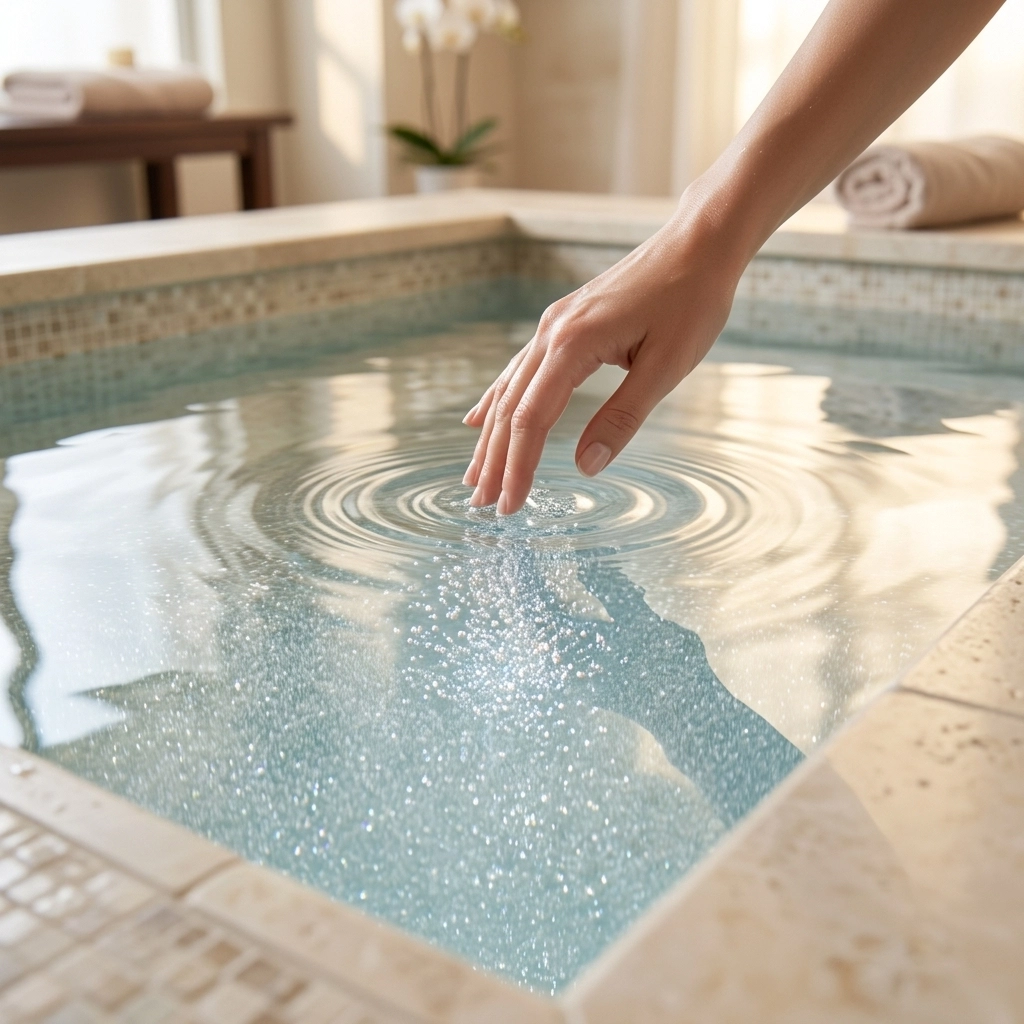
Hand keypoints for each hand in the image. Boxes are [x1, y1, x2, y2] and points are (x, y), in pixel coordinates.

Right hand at [461, 207, 745, 513]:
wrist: (700, 241)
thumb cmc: (692, 300)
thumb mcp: (666, 366)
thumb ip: (623, 417)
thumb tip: (586, 466)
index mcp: (573, 345)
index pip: (532, 420)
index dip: (518, 467)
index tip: (510, 506)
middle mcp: (551, 333)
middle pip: (510, 408)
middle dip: (495, 460)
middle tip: (482, 504)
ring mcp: (553, 324)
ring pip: (509, 390)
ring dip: (491, 436)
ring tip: (475, 475)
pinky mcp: (563, 322)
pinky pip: (519, 369)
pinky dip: (497, 400)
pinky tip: (479, 417)